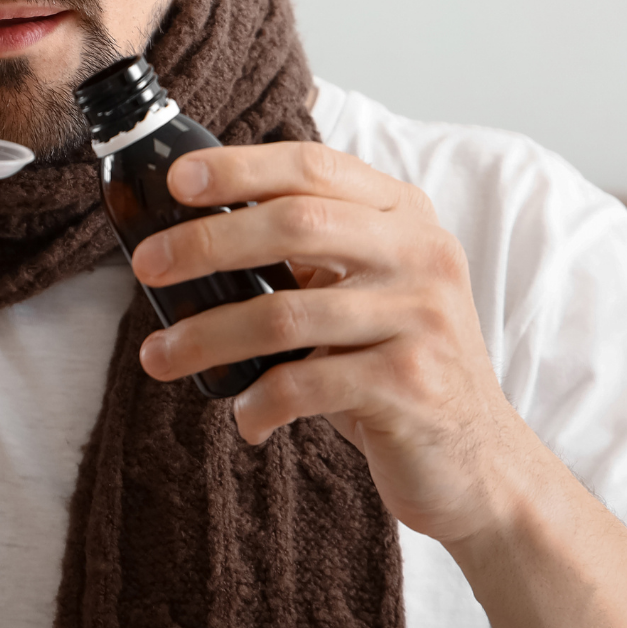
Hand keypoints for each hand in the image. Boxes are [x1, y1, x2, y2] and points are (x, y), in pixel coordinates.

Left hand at [128, 142, 530, 544]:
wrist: (479, 461)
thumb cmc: (397, 363)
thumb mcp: (366, 287)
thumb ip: (310, 249)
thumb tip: (191, 231)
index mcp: (403, 214)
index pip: (313, 167)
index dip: (240, 168)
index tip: (177, 180)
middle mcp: (420, 253)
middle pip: (294, 225)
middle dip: (206, 244)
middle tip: (147, 267)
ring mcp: (422, 317)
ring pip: (285, 313)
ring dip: (208, 336)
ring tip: (159, 356)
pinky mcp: (412, 385)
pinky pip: (307, 385)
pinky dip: (259, 403)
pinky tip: (243, 418)